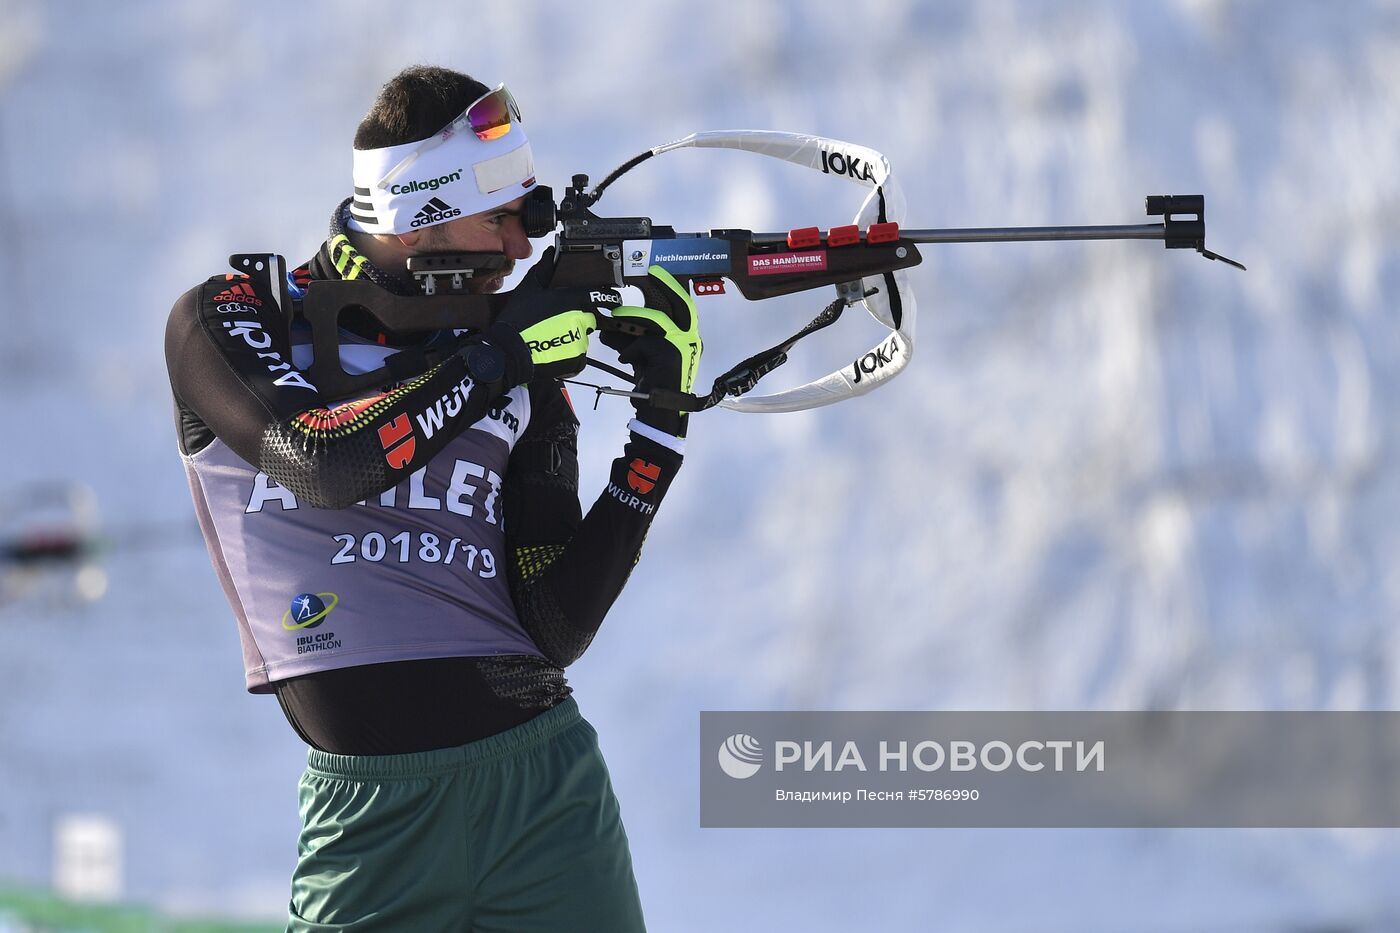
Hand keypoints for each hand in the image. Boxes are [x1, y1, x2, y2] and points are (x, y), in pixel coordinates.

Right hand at [492, 247, 620, 380]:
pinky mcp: (578, 360)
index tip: (613, 300)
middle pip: (589, 317)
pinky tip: (552, 350)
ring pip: (582, 336)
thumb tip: (552, 254)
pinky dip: (569, 354)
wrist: (510, 352)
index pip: (602, 296)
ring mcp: (580, 341)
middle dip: (577, 318)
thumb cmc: (517, 320)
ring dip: (571, 336)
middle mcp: (580, 319)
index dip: (610, 298)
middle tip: (556, 322)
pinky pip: (579, 355)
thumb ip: (544, 269)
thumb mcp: (528, 289)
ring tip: (550, 337)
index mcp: (572, 300)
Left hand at [601, 265, 701, 436]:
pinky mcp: (670, 355)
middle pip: (681, 305)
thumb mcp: (643, 359)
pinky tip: (624, 360)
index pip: (683, 309)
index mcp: (687, 340)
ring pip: (656, 320)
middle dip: (666, 286)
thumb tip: (612, 327)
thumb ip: (633, 341)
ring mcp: (683, 346)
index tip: (658, 275)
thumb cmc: (654, 387)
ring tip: (614, 320)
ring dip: (632, 318)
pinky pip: (643, 343)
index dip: (672, 290)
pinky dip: (629, 350)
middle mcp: (690, 341)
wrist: (659, 413)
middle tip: (653, 271)